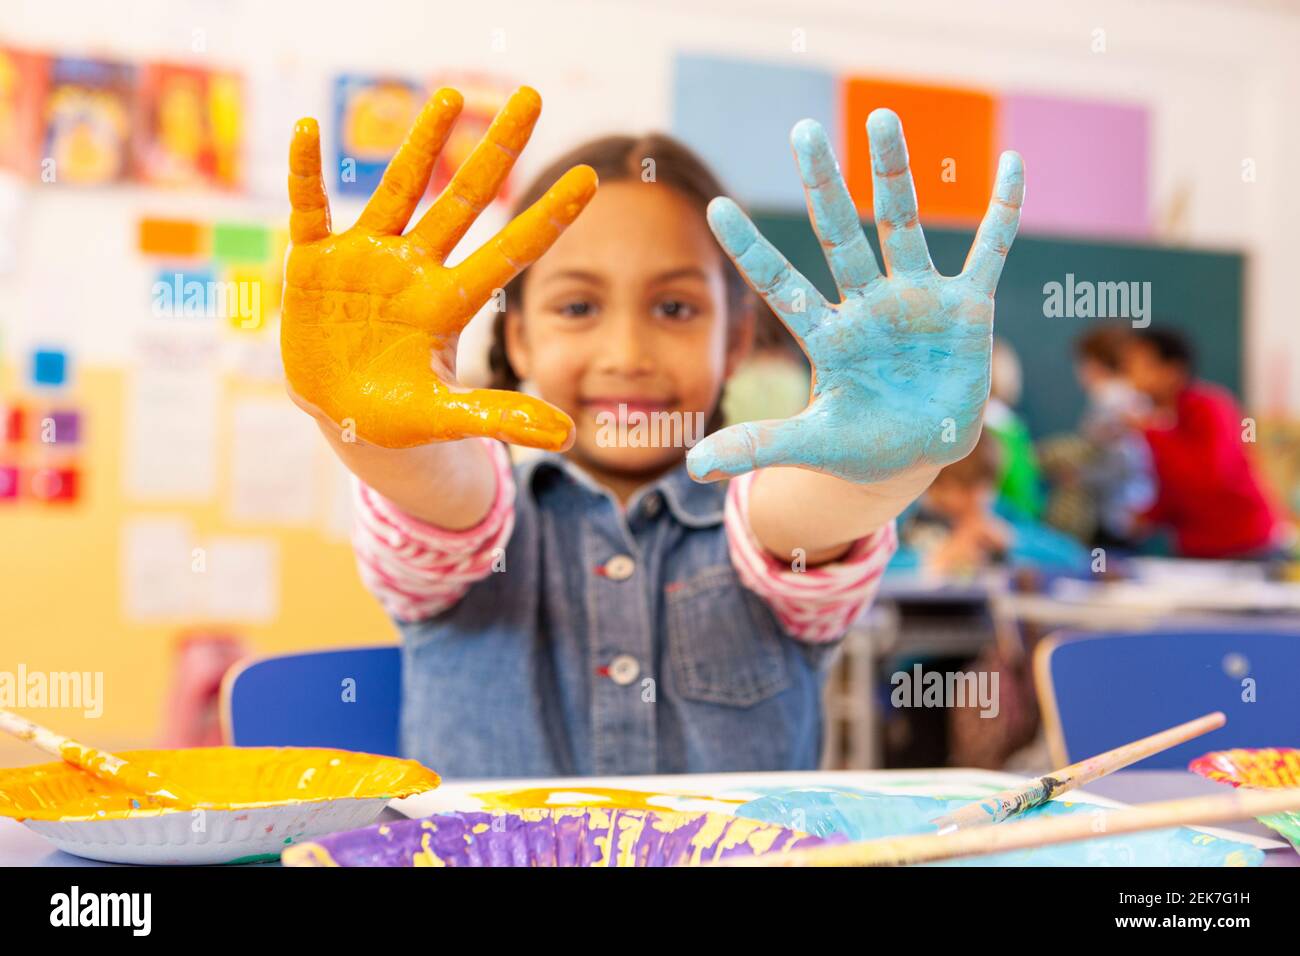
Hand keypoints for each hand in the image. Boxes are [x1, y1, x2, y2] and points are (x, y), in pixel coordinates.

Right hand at [283, 87, 596, 448]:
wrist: (337, 413)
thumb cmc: (395, 416)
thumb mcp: (444, 419)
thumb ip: (498, 418)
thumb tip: (566, 436)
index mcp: (448, 304)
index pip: (509, 252)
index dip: (547, 219)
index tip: (591, 179)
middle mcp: (415, 270)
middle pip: (463, 202)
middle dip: (496, 151)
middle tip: (533, 98)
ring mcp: (366, 260)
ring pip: (398, 190)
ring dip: (421, 144)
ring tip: (452, 96)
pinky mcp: (314, 263)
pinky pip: (309, 209)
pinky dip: (305, 173)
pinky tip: (307, 128)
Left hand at [687, 110, 1023, 484]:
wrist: (918, 453)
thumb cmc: (861, 446)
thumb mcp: (812, 447)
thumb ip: (759, 444)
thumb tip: (694, 466)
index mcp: (828, 336)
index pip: (781, 286)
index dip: (751, 251)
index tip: (715, 208)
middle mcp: (867, 306)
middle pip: (840, 236)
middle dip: (823, 186)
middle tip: (802, 130)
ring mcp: (916, 301)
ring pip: (904, 225)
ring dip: (894, 173)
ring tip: (882, 116)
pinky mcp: (966, 308)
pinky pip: (989, 252)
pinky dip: (1003, 214)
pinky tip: (1012, 166)